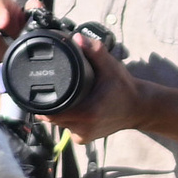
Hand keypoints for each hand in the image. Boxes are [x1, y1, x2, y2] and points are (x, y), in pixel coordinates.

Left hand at [44, 27, 149, 143]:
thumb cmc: (124, 88)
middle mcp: (83, 127)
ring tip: (67, 97)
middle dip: (50, 104)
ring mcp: (84, 135)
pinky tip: (74, 109)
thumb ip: (95, 51)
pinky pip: (67, 128)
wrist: (139, 108)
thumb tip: (77, 38)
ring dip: (58, 112)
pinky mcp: (84, 139)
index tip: (39, 90)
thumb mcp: (111, 67)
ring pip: (58, 123)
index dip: (41, 103)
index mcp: (87, 113)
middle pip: (52, 118)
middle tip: (54, 88)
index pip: (50, 113)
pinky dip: (66, 119)